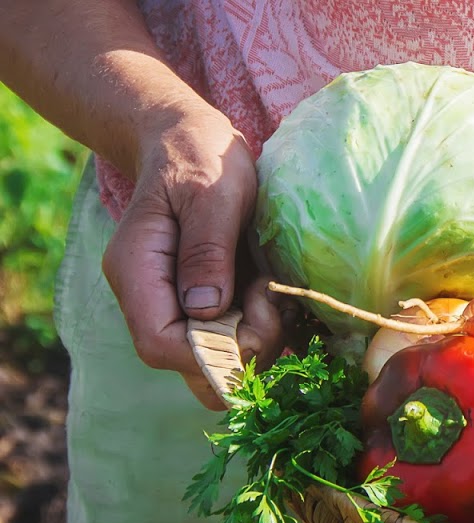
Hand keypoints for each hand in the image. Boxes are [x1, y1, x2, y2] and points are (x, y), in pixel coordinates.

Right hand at [101, 102, 284, 408]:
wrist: (191, 142)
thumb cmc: (200, 156)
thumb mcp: (212, 193)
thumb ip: (207, 249)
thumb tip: (205, 309)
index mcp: (136, 270)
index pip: (160, 345)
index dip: (214, 352)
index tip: (260, 317)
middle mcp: (149, 298)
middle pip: (187, 365)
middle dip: (242, 353)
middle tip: (273, 306)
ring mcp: (174, 305)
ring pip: (215, 361)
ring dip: (257, 340)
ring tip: (273, 290)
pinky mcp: (202, 307)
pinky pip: (231, 342)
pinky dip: (260, 329)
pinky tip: (274, 295)